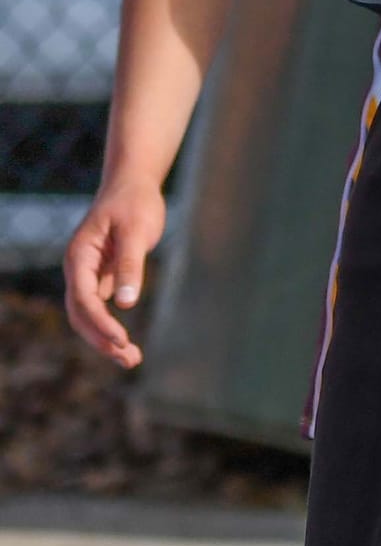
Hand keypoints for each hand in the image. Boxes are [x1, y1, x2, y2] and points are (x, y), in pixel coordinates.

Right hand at [63, 177, 166, 368]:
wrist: (134, 185)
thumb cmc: (134, 203)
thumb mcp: (135, 231)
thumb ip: (130, 266)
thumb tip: (125, 304)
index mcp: (80, 257)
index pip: (83, 298)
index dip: (100, 322)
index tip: (122, 340)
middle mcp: (79, 269)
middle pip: (81, 313)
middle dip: (102, 339)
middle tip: (130, 360)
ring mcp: (89, 275)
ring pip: (89, 315)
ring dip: (105, 339)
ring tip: (132, 360)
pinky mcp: (104, 277)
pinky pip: (101, 308)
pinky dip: (111, 327)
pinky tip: (126, 344)